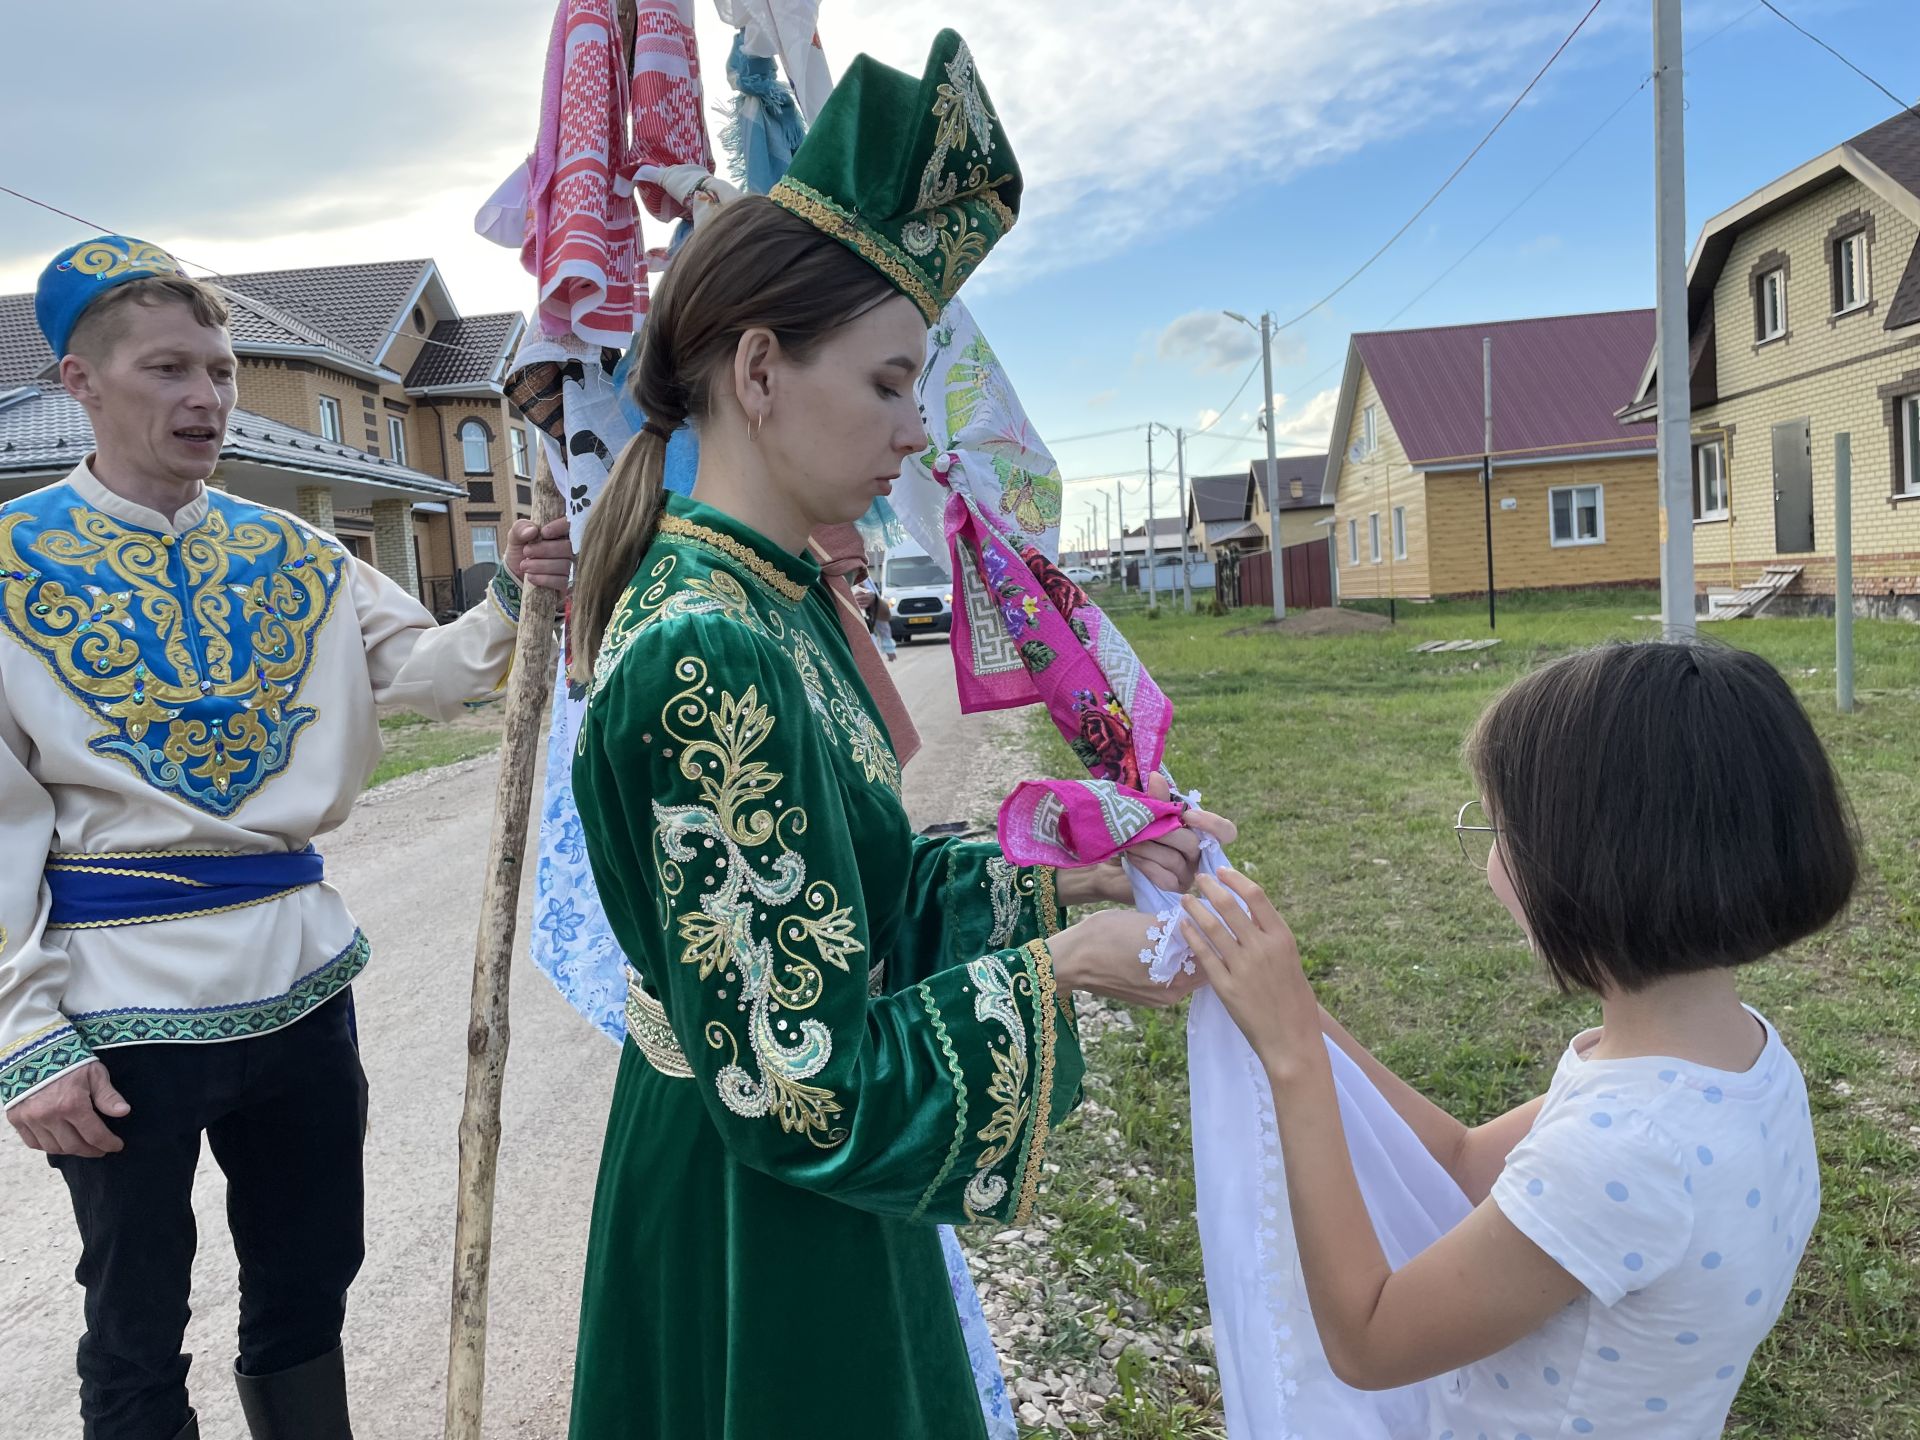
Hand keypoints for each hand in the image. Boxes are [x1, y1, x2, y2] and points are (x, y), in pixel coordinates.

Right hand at [6, 1061, 129, 1157]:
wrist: (32, 1051)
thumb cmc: (68, 1060)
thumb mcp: (93, 1073)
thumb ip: (107, 1095)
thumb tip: (124, 1112)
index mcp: (72, 1104)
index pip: (94, 1135)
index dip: (108, 1144)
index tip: (116, 1146)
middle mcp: (49, 1116)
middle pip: (74, 1146)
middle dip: (91, 1151)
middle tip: (101, 1149)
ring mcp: (30, 1119)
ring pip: (54, 1148)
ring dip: (71, 1150)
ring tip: (83, 1146)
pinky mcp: (16, 1119)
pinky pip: (33, 1143)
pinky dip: (48, 1146)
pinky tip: (60, 1142)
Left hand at [504, 517, 572, 593]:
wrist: (514, 575)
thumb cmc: (519, 552)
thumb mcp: (515, 537)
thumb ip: (520, 528)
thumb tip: (532, 530)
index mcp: (557, 533)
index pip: (569, 525)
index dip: (560, 527)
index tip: (543, 533)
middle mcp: (567, 549)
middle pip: (567, 548)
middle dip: (544, 550)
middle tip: (526, 552)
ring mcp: (567, 567)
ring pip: (564, 565)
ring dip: (540, 565)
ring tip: (524, 566)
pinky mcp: (564, 583)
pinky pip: (561, 581)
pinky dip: (544, 579)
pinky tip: (531, 577)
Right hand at [1049, 910, 1202, 1007]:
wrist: (1068, 960)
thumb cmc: (1105, 938)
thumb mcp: (1146, 925)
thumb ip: (1176, 927)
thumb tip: (1195, 920)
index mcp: (1176, 981)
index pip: (1211, 958)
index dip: (1214, 936)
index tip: (1214, 916)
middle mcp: (1169, 996)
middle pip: (1198, 968)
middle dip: (1200, 945)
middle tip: (1201, 919)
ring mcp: (1154, 999)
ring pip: (1181, 972)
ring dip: (1184, 954)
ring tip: (1181, 929)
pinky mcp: (1140, 996)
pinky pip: (1164, 977)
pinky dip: (1168, 962)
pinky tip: (1161, 944)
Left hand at [1056, 774, 1241, 904]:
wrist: (1105, 865)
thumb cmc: (1129, 836)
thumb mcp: (1142, 814)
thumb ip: (1154, 799)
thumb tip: (1157, 777)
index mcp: (1196, 833)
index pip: (1225, 831)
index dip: (1212, 823)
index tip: (1187, 815)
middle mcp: (1197, 855)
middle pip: (1192, 843)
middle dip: (1163, 833)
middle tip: (1140, 829)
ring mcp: (1187, 875)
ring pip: (1175, 860)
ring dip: (1148, 847)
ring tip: (1129, 841)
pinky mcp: (1172, 891)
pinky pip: (1165, 878)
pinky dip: (1146, 865)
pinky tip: (1132, 858)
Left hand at [1180, 871, 1321, 1078]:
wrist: (1292, 1041)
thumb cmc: (1295, 1004)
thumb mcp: (1290, 963)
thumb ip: (1270, 940)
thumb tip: (1249, 918)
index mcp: (1282, 938)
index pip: (1256, 896)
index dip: (1236, 879)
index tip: (1222, 871)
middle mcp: (1262, 948)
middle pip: (1229, 906)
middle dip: (1209, 888)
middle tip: (1197, 879)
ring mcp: (1243, 966)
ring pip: (1212, 927)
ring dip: (1195, 909)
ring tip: (1184, 900)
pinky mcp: (1226, 986)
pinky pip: (1204, 955)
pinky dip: (1191, 937)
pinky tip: (1182, 927)